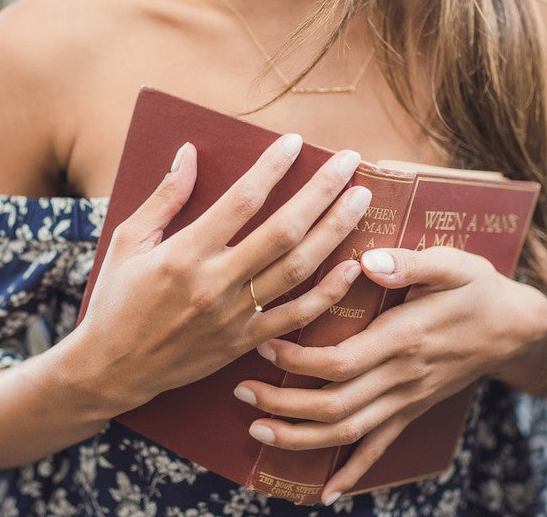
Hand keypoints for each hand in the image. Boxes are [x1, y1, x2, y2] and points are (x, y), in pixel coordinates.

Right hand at [70, 134, 371, 418]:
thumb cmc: (116, 299)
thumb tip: (188, 153)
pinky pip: (296, 316)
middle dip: (321, 192)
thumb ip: (163, 198)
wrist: (112, 368)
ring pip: (298, 269)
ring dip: (334, 232)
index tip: (295, 142)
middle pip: (283, 230)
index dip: (272, 167)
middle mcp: (216, 283)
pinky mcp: (245, 341)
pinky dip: (327, 292)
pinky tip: (351, 265)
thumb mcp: (126, 241)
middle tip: (350, 161)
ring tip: (360, 200)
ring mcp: (235, 316)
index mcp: (184, 254)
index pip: (241, 200)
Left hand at [233, 246, 545, 504]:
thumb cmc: (477, 290)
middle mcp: (401, 378)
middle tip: (241, 392)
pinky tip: (325, 492)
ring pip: (348, 433)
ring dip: (300, 437)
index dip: (296, 361)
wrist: (514, 328)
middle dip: (282, 404)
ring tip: (258, 432)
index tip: (262, 344)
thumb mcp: (451, 265)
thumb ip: (409, 263)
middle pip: (333, 405)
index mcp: (403, 339)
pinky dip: (351, 472)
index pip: (339, 363)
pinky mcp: (412, 410)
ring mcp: (407, 400)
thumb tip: (364, 262)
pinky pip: (379, 449)